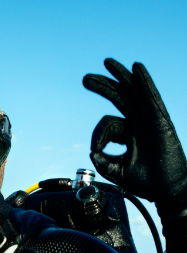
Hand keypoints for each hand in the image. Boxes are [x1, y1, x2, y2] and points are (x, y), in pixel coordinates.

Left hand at [83, 58, 186, 208]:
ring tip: (106, 62)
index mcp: (128, 133)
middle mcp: (139, 122)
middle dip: (103, 86)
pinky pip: (151, 97)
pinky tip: (136, 67)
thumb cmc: (146, 181)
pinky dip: (144, 82)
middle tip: (86, 79)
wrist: (166, 190)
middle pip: (119, 97)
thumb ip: (103, 161)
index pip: (106, 123)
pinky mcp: (161, 120)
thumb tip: (91, 152)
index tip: (95, 150)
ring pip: (133, 92)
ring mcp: (150, 119)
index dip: (97, 136)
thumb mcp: (117, 171)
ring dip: (120, 76)